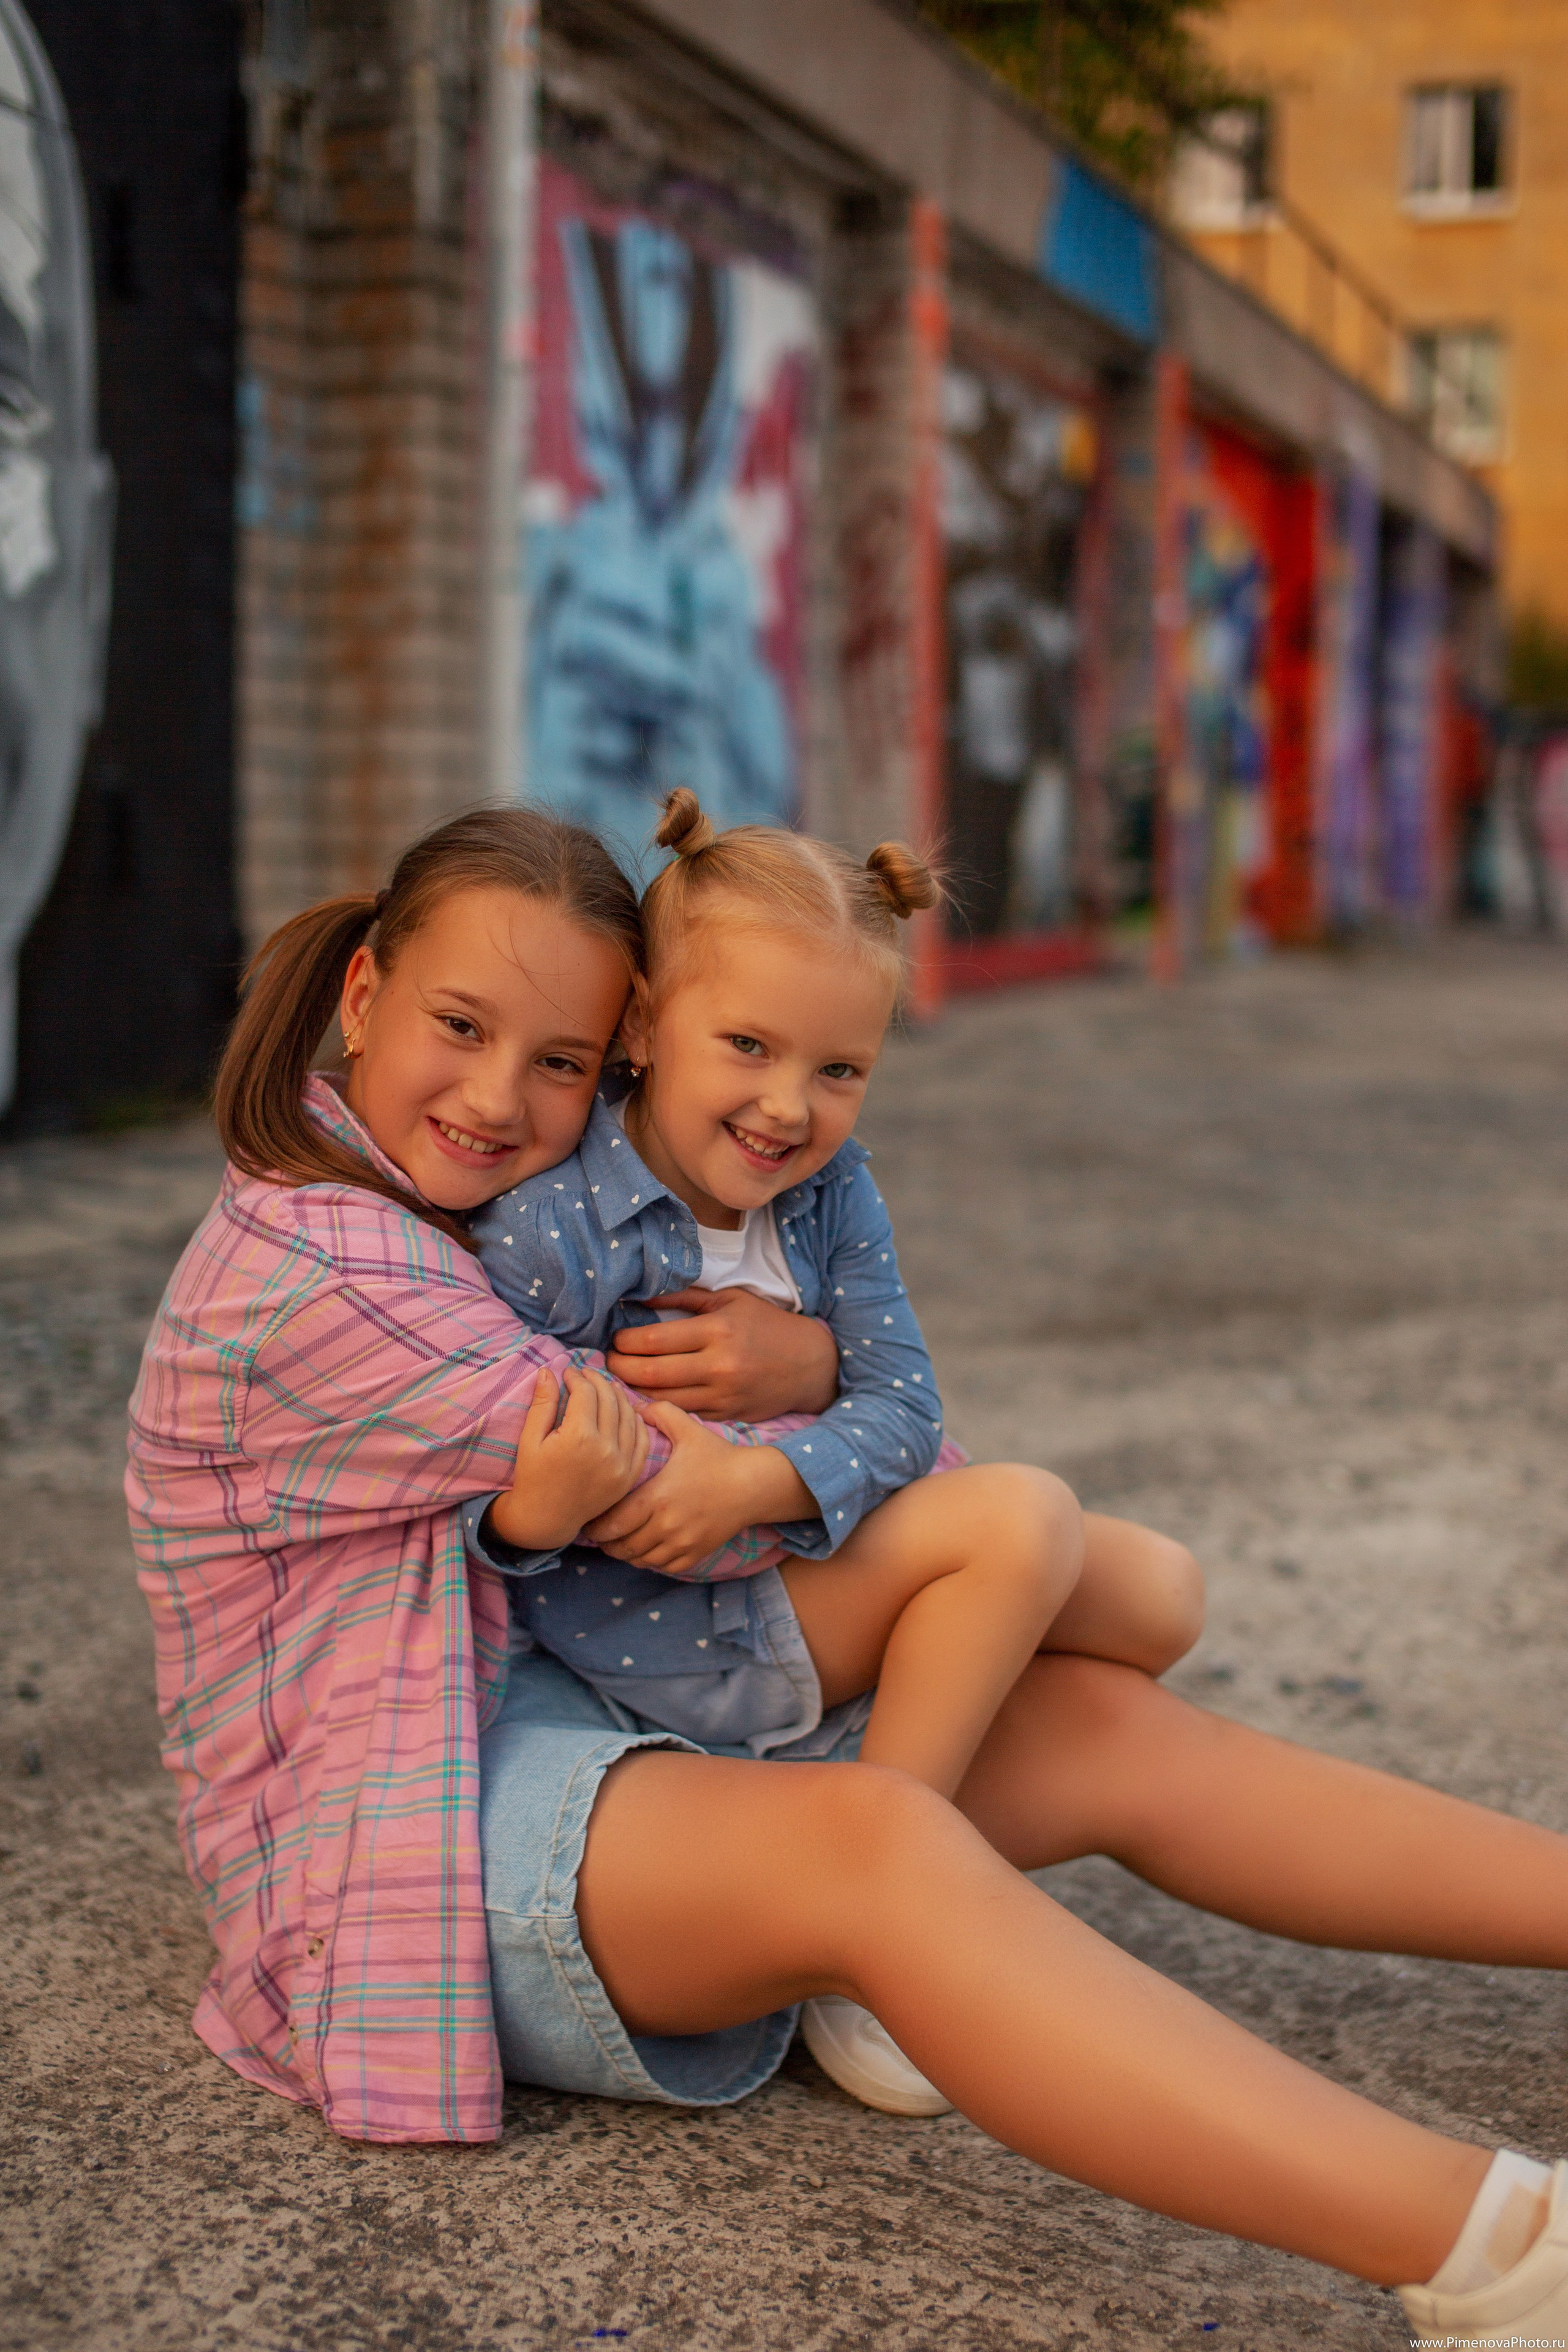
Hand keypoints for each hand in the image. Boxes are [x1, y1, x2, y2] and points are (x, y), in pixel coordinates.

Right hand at [487, 1367, 650, 1552]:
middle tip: (585, 1374)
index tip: (568, 1373)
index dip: (576, 1377)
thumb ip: (542, 1403)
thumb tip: (548, 1371)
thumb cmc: (533, 1477)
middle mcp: (606, 1449)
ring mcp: (622, 1463)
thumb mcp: (530, 1439)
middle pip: (609, 1399)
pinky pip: (641, 1439)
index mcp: (578, 1437)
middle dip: (596, 1381)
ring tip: (604, 1387)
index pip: (586, 1392)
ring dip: (617, 1396)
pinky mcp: (630, 1475)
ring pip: (628, 1415)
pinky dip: (635, 1420)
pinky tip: (625, 1410)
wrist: (547, 1519)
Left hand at [583, 1403, 814, 1576]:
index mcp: (658, 1496)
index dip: (595, 1526)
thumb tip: (632, 1406)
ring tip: (617, 1542)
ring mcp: (683, 1542)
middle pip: (622, 1546)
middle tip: (597, 1534)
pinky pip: (664, 1567)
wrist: (754, 1484)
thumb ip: (658, 1413)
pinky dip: (650, 1561)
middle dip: (605, 1543)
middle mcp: (667, 1525)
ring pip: (641, 1559)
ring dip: (625, 1553)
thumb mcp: (688, 1428)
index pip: (613, 1522)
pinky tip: (645, 1549)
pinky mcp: (696, 1553)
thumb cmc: (718, 1456)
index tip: (588, 1520)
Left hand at [605, 1289, 838, 1417]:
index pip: (653, 1340)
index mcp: (717, 1330)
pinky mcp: (726, 1416)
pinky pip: (682, 1414)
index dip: (625, 1342)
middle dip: (620, 1367)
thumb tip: (640, 1296)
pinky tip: (646, 1396)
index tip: (616, 1339)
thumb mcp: (730, 1300)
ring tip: (621, 1378)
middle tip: (609, 1361)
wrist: (810, 1365)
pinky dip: (658, 1407)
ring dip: (633, 1390)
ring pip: (661, 1398)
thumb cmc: (767, 1326)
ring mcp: (722, 1395)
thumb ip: (685, 1297)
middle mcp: (718, 1365)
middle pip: (650, 1372)